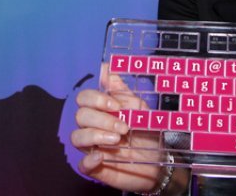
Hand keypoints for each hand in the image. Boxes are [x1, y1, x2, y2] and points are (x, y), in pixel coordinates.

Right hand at [71, 65, 166, 191]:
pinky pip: (81, 164)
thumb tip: (106, 67)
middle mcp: (93, 126)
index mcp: (101, 110)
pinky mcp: (95, 167)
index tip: (116, 105)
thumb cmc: (146, 131)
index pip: (85, 98)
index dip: (96, 99)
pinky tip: (101, 157)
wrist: (158, 161)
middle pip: (80, 115)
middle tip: (123, 127)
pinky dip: (88, 160)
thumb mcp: (139, 108)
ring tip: (117, 140)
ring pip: (77, 137)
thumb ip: (122, 90)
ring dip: (95, 136)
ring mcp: (92, 147)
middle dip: (102, 119)